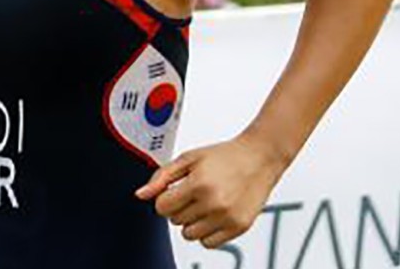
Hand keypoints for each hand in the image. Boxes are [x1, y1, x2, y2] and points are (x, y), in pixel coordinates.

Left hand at [134, 131, 289, 248]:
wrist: (259, 157)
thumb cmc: (223, 156)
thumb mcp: (189, 158)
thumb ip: (162, 176)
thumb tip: (140, 195)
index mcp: (198, 183)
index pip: (162, 207)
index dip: (165, 198)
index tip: (175, 190)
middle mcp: (213, 203)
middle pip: (175, 221)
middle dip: (179, 207)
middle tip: (194, 192)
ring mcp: (227, 217)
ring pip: (189, 235)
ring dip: (191, 222)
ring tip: (204, 203)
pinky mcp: (239, 227)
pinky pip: (208, 243)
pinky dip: (206, 232)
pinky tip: (214, 214)